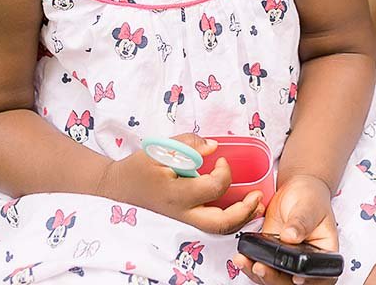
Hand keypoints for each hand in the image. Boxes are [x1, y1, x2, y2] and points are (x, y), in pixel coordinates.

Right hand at [95, 132, 264, 233]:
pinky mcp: (185, 221)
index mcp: (176, 194)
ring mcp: (184, 221)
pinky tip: (241, 209)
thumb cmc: (138, 168)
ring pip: (218, 230)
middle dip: (244, 212)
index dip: (225, 173)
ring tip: (256, 205)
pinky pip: (211, 226)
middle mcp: (182, 213)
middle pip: (220, 223)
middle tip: (257, 196)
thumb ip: (188, 144)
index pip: (212, 189)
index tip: (222, 161)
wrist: (118, 188)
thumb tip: (213, 147)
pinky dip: (230, 219)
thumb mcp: (159, 149)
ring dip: (241, 219)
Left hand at [234, 173, 336, 284]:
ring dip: (258, 274)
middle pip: (292, 281)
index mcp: (324, 252)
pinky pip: (262, 267)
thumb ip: (301, 222)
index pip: (321, 275)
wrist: (295, 190)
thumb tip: (291, 236)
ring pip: (274, 278)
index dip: (309, 280)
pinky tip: (243, 258)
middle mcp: (305, 260)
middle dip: (275, 278)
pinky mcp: (271, 256)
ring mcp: (286, 260)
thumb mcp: (309, 206)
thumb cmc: (310, 197)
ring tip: (245, 262)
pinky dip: (250, 265)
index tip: (295, 278)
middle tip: (261, 267)